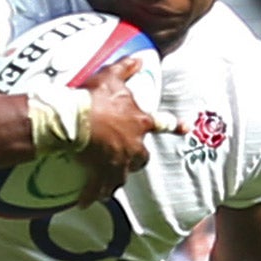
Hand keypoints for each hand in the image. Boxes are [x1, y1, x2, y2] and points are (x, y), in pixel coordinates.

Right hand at [74, 58, 183, 206]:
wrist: (75, 118)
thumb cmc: (93, 98)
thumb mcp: (110, 77)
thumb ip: (126, 68)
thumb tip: (140, 58)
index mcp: (140, 121)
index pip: (162, 123)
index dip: (175, 125)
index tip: (185, 128)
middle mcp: (134, 143)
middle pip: (142, 156)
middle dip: (136, 158)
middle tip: (127, 159)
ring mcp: (119, 159)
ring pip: (122, 175)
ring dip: (115, 180)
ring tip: (107, 187)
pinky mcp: (101, 170)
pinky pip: (99, 187)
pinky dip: (94, 194)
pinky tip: (87, 202)